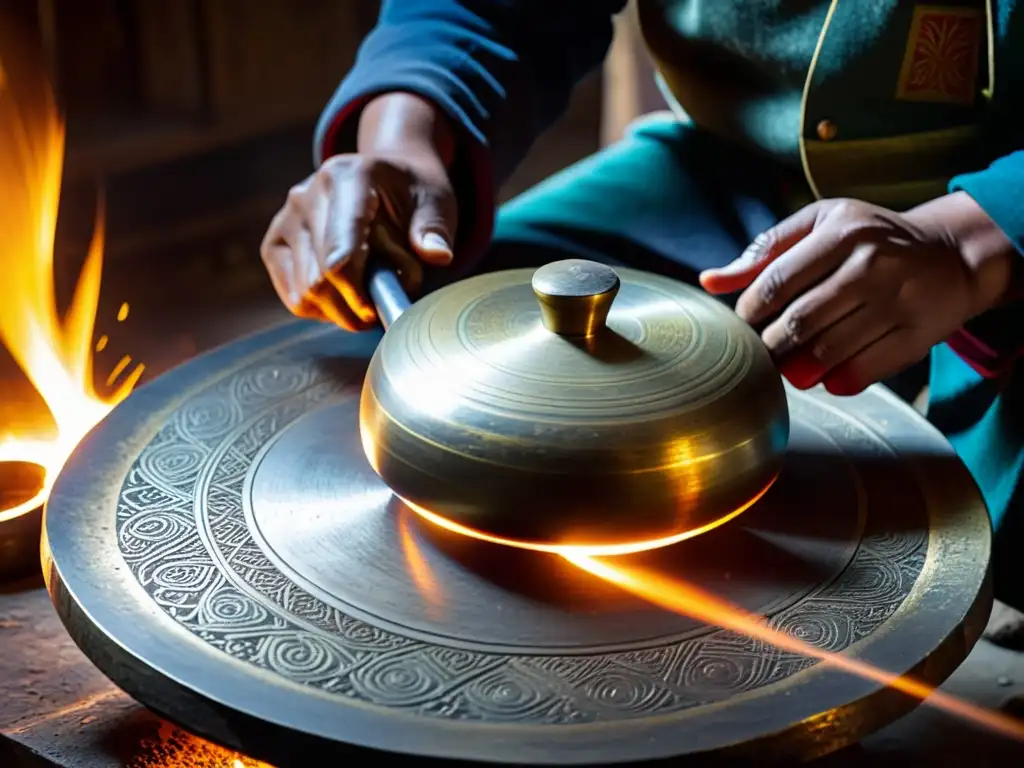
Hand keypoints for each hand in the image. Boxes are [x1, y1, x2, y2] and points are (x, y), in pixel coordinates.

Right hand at [260, 93, 457, 330]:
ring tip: (367, 297)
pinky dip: (322, 310)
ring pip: (305, 294)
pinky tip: (345, 296)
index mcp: (346, 177)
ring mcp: (286, 219)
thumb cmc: (412, 194)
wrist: (383, 179)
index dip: (356, 291)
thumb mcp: (436, 202)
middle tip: (381, 310)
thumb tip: (437, 255)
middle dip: (354, 306)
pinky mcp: (274, 245)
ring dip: (341, 310)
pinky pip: (294, 298)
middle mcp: (306, 194)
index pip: (340, 251)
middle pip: (320, 279)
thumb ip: (434, 228)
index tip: (376, 310)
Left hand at [699, 194, 1016, 394]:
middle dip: (769, 346)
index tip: (743, 326)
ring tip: (786, 368)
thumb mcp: (820, 225)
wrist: (952, 253)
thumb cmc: (870, 238)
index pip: (776, 282)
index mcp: (842, 230)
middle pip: (798, 321)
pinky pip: (863, 371)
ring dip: (796, 369)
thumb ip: (765, 251)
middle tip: (759, 354)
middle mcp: (872, 263)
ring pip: (827, 350)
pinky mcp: (920, 334)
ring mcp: (899, 300)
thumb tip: (709, 280)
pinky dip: (835, 381)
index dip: (749, 312)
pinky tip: (824, 377)